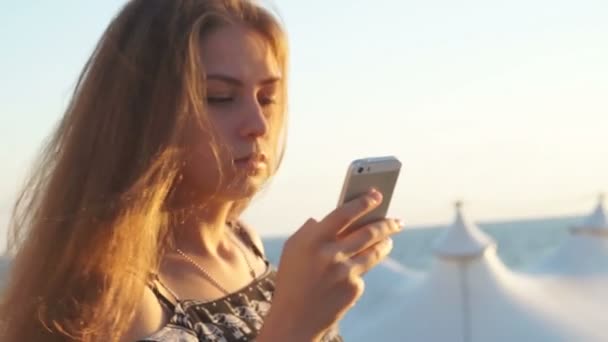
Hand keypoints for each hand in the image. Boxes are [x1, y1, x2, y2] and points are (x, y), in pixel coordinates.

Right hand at [258, 188, 403, 340]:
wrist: (294, 319)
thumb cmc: (292, 279)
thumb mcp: (293, 249)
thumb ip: (310, 230)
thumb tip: (326, 217)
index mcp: (313, 240)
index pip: (344, 213)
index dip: (362, 202)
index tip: (376, 195)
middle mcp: (331, 254)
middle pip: (368, 232)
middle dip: (386, 223)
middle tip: (397, 220)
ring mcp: (344, 272)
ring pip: (374, 251)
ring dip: (385, 243)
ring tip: (389, 239)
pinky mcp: (353, 289)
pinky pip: (363, 273)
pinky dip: (360, 270)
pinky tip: (356, 271)